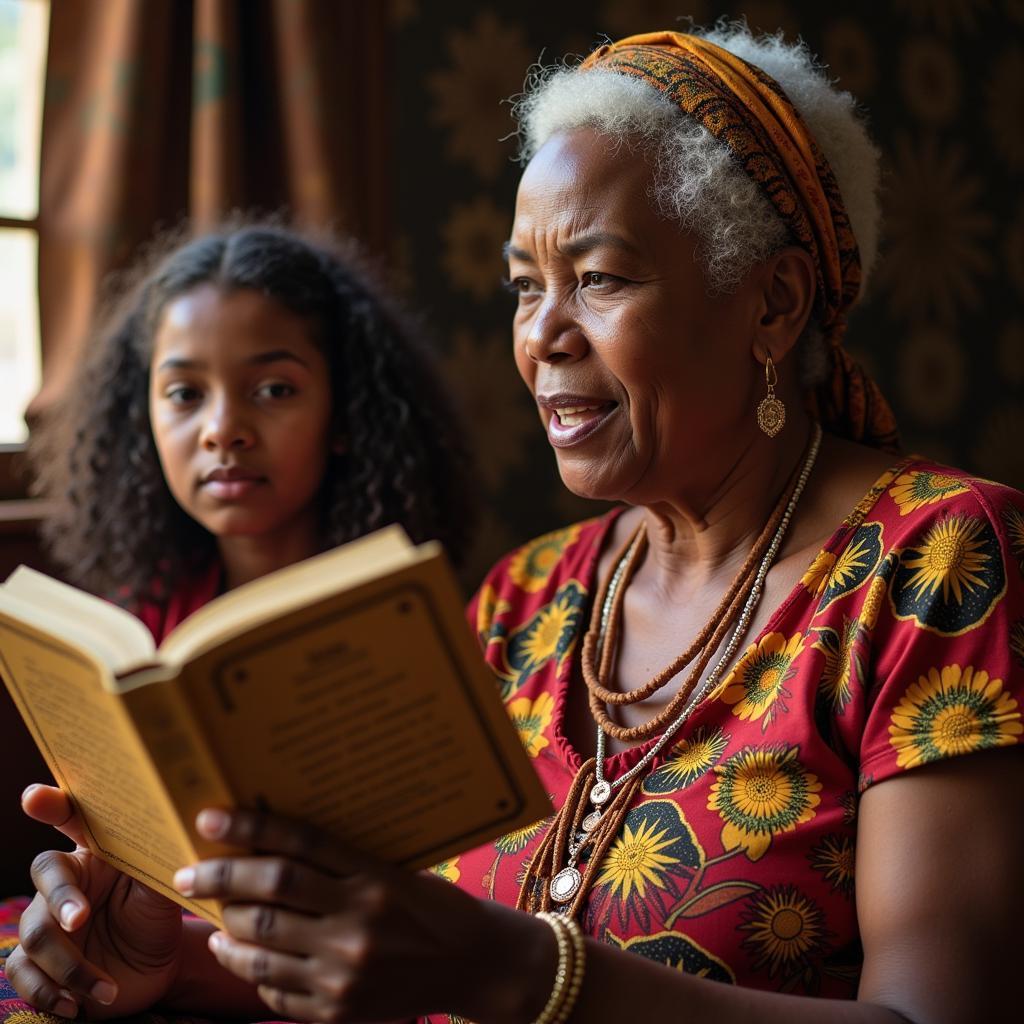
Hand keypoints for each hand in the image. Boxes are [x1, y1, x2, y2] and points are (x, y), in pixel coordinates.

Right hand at [5, 784, 184, 1018]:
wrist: (161, 968)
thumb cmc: (161, 916)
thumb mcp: (167, 888)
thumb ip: (165, 862)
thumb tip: (187, 829)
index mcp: (97, 852)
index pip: (72, 821)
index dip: (51, 805)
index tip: (34, 796)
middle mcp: (67, 881)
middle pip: (45, 879)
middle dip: (60, 898)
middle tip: (80, 919)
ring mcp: (49, 922)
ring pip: (34, 935)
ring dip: (68, 965)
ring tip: (104, 987)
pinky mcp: (39, 962)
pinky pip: (23, 974)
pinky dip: (47, 993)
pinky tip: (75, 1005)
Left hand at [175, 806, 553, 1023]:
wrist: (476, 964)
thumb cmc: (433, 905)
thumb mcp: (396, 870)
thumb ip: (342, 863)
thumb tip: (273, 846)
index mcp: (375, 877)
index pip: (300, 844)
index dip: (250, 828)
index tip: (210, 818)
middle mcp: (358, 922)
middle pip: (270, 894)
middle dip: (220, 880)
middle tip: (190, 872)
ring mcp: (346, 972)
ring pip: (261, 947)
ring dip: (225, 932)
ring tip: (210, 920)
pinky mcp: (340, 1010)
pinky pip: (275, 992)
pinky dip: (250, 972)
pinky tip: (238, 957)